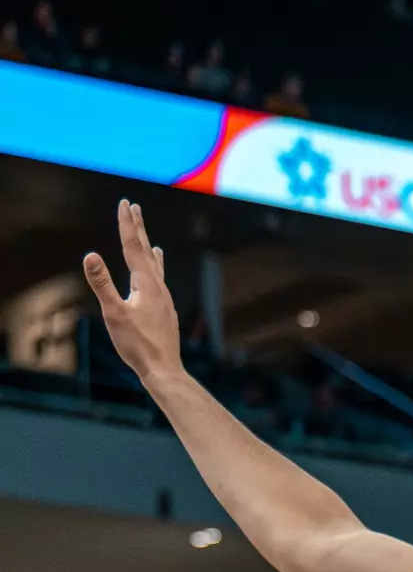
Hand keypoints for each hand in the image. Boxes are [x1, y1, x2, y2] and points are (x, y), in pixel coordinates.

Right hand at [83, 201, 181, 386]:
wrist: (164, 368)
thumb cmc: (137, 344)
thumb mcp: (114, 313)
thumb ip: (102, 284)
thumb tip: (90, 255)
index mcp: (146, 284)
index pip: (133, 246)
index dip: (127, 224)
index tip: (125, 204)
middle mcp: (158, 287)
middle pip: (146, 251)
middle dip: (138, 228)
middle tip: (134, 207)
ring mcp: (163, 298)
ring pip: (155, 266)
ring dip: (148, 248)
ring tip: (149, 237)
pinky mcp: (164, 310)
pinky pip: (159, 282)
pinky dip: (156, 271)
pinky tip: (157, 275)